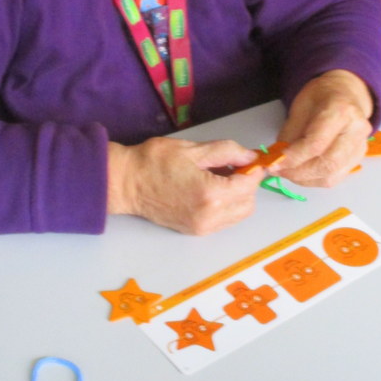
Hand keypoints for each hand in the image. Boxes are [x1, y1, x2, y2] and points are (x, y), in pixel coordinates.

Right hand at [108, 137, 261, 234]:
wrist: (126, 183)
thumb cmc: (155, 161)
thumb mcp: (193, 149)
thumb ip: (227, 151)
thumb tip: (251, 156)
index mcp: (211, 194)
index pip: (249, 185)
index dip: (254, 169)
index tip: (251, 158)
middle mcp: (210, 216)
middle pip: (248, 203)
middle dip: (247, 184)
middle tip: (233, 166)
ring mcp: (202, 227)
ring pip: (238, 214)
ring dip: (238, 196)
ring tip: (220, 177)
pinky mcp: (195, 231)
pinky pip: (224, 220)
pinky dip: (226, 206)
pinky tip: (211, 189)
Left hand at [274, 70, 373, 186]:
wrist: (345, 93)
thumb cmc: (322, 96)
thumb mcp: (299, 106)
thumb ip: (289, 134)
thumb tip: (278, 159)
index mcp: (341, 111)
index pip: (316, 143)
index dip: (293, 157)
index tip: (274, 162)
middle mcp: (356, 130)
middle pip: (327, 164)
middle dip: (298, 173)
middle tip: (278, 170)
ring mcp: (360, 147)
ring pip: (331, 176)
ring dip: (304, 179)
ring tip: (287, 171)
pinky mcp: (358, 159)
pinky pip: (335, 178)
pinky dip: (314, 179)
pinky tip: (301, 172)